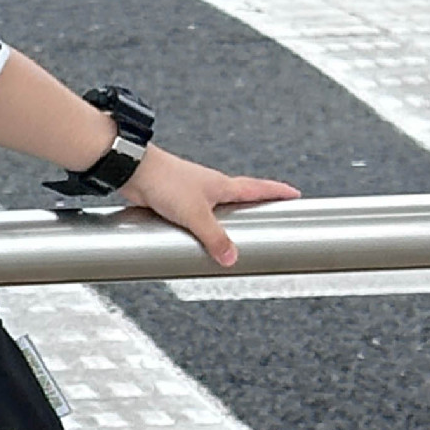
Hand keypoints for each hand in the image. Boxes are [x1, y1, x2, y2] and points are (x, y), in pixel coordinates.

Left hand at [122, 147, 300, 267]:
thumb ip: (214, 237)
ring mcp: (192, 192)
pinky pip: (195, 215)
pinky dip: (202, 225)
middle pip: (241, 196)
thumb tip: (231, 258)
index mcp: (223, 185)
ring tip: (234, 234)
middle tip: (270, 214)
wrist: (134, 171)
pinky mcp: (174, 200)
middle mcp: (210, 187)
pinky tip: (196, 236)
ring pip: (216, 207)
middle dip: (256, 206)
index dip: (278, 192)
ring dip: (226, 218)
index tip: (295, 195)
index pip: (258, 188)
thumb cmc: (166, 182)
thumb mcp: (195, 215)